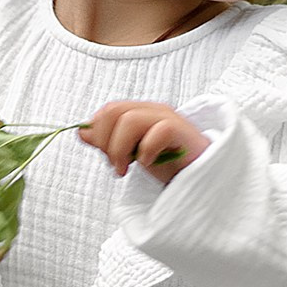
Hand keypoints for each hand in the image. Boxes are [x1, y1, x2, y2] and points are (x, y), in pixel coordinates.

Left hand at [80, 100, 209, 182]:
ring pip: (130, 119)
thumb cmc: (171, 163)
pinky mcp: (182, 132)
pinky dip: (146, 151)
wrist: (203, 176)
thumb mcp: (133, 154)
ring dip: (120, 149)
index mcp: (140, 112)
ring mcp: (169, 119)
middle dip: (106, 141)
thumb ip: (109, 142)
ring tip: (126, 169)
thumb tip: (82, 132)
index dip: (98, 133)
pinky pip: (158, 132)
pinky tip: (148, 164)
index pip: (108, 110)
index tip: (106, 157)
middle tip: (115, 166)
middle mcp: (153, 111)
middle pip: (114, 111)